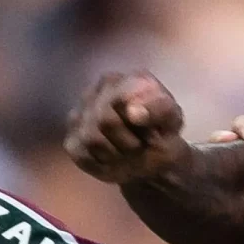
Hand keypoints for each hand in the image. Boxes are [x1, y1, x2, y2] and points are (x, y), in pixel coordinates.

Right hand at [65, 72, 185, 184]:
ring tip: (127, 152)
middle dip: (128, 140)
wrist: (151, 155)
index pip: (120, 96)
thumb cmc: (160, 129)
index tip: (153, 132)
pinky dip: (102, 163)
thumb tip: (133, 112)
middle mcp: (93, 92)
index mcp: (118, 80)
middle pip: (104, 120)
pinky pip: (83, 155)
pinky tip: (113, 158)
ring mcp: (77, 116)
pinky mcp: (71, 141)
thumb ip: (158, 108)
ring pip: (92, 139)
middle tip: (140, 146)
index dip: (138, 117)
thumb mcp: (171, 117)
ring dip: (116, 153)